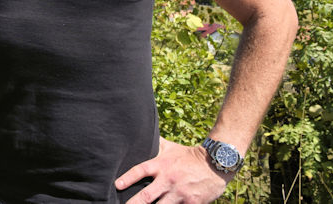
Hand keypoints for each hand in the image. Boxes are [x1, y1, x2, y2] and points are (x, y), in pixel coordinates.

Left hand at [115, 137, 230, 203]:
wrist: (215, 163)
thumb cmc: (189, 156)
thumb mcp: (171, 148)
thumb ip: (156, 145)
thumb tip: (141, 135)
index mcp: (162, 165)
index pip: (140, 170)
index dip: (127, 178)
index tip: (117, 185)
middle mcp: (169, 179)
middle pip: (146, 196)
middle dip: (134, 203)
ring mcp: (180, 193)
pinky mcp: (192, 203)